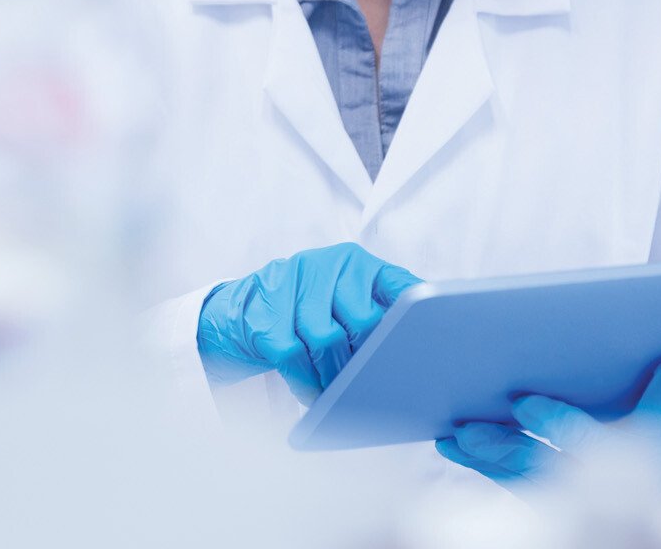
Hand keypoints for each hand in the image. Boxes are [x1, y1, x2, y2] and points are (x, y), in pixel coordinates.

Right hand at [197, 243, 422, 403]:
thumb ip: (377, 311)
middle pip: (363, 320)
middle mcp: (322, 266)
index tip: (426, 346)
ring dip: (338, 378)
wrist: (234, 311)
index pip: (397, 285)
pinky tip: (315, 397)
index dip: (415, 317)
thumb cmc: (302, 311)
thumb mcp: (339, 299)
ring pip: (328, 340)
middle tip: (374, 385)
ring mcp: (289, 288)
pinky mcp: (263, 318)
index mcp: (353, 263)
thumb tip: (423, 348)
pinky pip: (294, 357)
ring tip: (343, 398)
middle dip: (371, 361)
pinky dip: (308, 384)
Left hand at [436, 355, 660, 492]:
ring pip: (511, 471)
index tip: (523, 403)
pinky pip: (500, 478)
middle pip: (535, 460)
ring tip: (451, 434)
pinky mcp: (531, 490)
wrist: (634, 500)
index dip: (555, 422)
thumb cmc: (640, 451)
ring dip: (480, 454)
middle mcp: (579, 477)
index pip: (582, 439)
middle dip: (502, 443)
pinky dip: (475, 462)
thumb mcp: (656, 428)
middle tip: (468, 426)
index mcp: (613, 457)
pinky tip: (450, 442)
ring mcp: (552, 488)